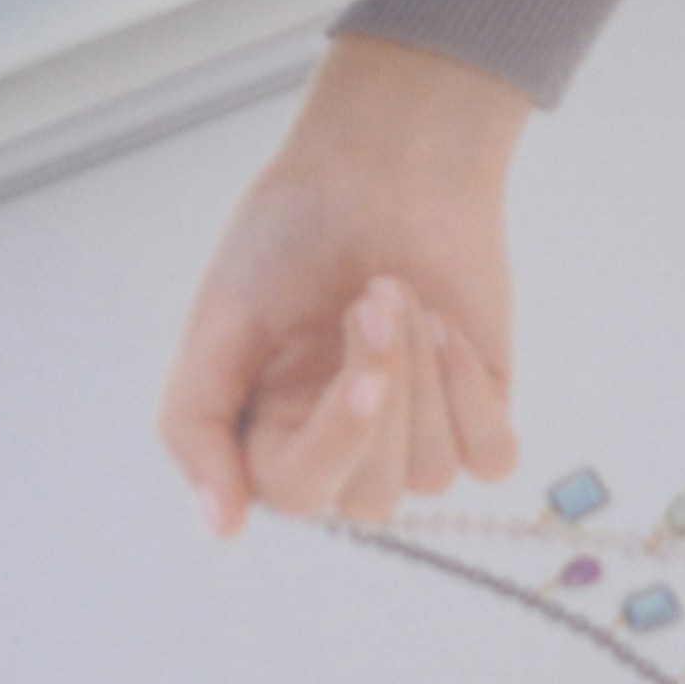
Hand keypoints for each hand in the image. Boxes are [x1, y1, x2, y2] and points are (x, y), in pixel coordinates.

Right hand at [159, 34, 526, 536]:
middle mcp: (343, 446)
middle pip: (371, 495)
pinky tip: (445, 320)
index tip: (363, 377)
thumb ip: (197, 423)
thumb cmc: (291, 229)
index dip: (337, 441)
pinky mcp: (476, 410)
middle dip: (385, 389)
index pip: (297, 492)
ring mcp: (414, 433)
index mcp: (272, 432)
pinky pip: (487, 457)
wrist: (382, 158)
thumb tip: (219, 525)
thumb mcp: (219, 318)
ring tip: (400, 288)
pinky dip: (469, 387)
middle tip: (375, 295)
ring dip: (423, 371)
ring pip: (428, 474)